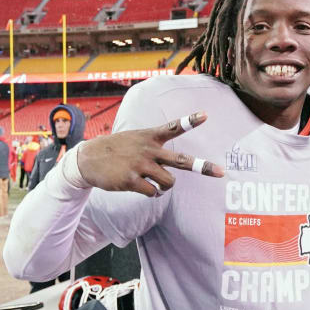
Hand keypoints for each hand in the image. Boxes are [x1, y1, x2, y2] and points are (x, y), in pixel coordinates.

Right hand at [75, 111, 223, 196]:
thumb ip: (154, 147)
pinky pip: (152, 192)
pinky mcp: (131, 180)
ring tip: (157, 185)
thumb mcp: (135, 139)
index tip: (206, 115)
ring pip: (168, 182)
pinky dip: (152, 193)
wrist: (88, 158)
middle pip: (181, 161)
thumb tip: (167, 169)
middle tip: (221, 173)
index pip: (174, 127)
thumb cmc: (117, 149)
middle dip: (202, 167)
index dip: (190, 120)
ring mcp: (140, 165)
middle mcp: (148, 150)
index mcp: (150, 137)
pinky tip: (144, 188)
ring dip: (165, 187)